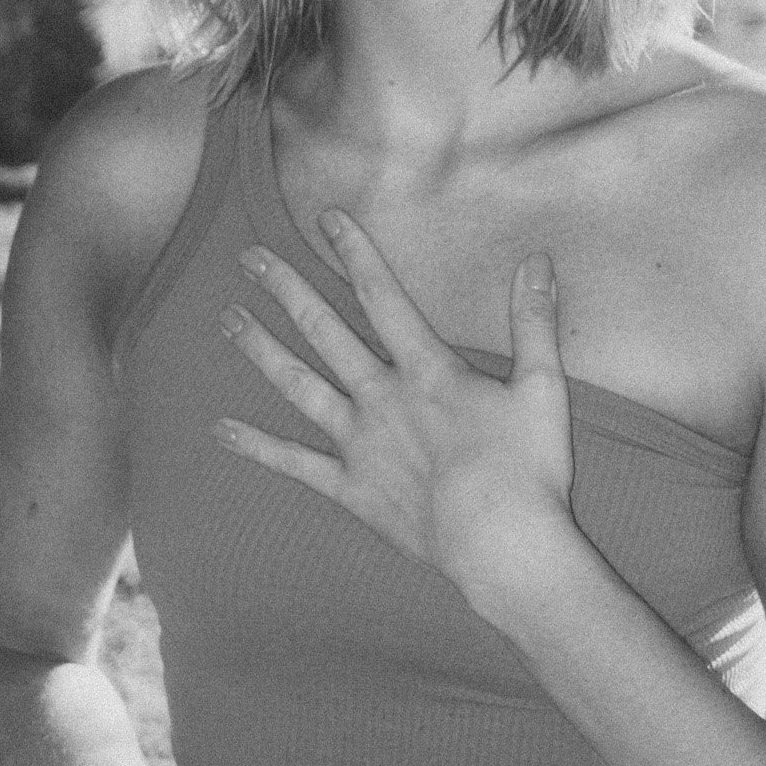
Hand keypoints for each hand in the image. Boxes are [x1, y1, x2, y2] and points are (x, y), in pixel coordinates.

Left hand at [215, 211, 574, 596]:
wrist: (500, 546)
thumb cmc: (528, 470)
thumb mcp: (543, 387)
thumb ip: (534, 320)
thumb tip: (538, 260)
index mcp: (427, 370)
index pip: (382, 295)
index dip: (354, 253)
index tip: (326, 219)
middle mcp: (382, 397)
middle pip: (324, 331)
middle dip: (287, 289)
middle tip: (250, 258)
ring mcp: (359, 444)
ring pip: (298, 386)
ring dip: (261, 350)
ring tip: (228, 320)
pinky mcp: (351, 489)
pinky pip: (295, 465)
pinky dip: (258, 448)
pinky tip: (222, 431)